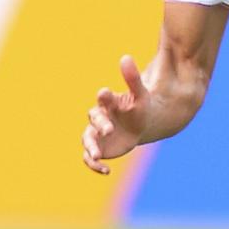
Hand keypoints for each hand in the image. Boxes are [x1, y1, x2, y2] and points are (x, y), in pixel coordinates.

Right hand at [81, 55, 149, 174]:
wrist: (141, 125)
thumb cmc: (140, 108)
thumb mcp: (140, 95)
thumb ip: (132, 78)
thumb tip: (125, 56)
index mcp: (109, 103)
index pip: (103, 98)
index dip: (104, 96)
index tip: (106, 92)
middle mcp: (99, 118)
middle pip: (94, 120)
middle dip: (99, 124)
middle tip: (109, 129)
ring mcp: (97, 134)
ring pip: (87, 140)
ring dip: (91, 147)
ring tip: (97, 155)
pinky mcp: (99, 148)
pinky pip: (89, 158)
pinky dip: (94, 165)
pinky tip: (106, 171)